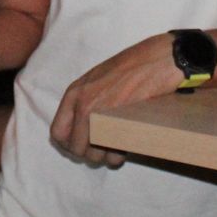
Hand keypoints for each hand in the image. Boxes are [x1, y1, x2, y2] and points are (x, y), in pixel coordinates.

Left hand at [49, 33, 181, 167]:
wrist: (159, 58)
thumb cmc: (133, 65)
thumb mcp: (99, 77)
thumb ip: (87, 97)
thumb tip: (84, 126)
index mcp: (74, 93)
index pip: (57, 133)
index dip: (70, 145)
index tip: (84, 147)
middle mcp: (81, 104)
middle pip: (75, 148)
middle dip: (90, 155)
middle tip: (105, 151)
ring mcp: (98, 112)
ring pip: (92, 153)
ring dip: (105, 157)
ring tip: (117, 150)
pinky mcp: (118, 119)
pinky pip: (111, 149)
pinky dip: (118, 155)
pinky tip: (126, 148)